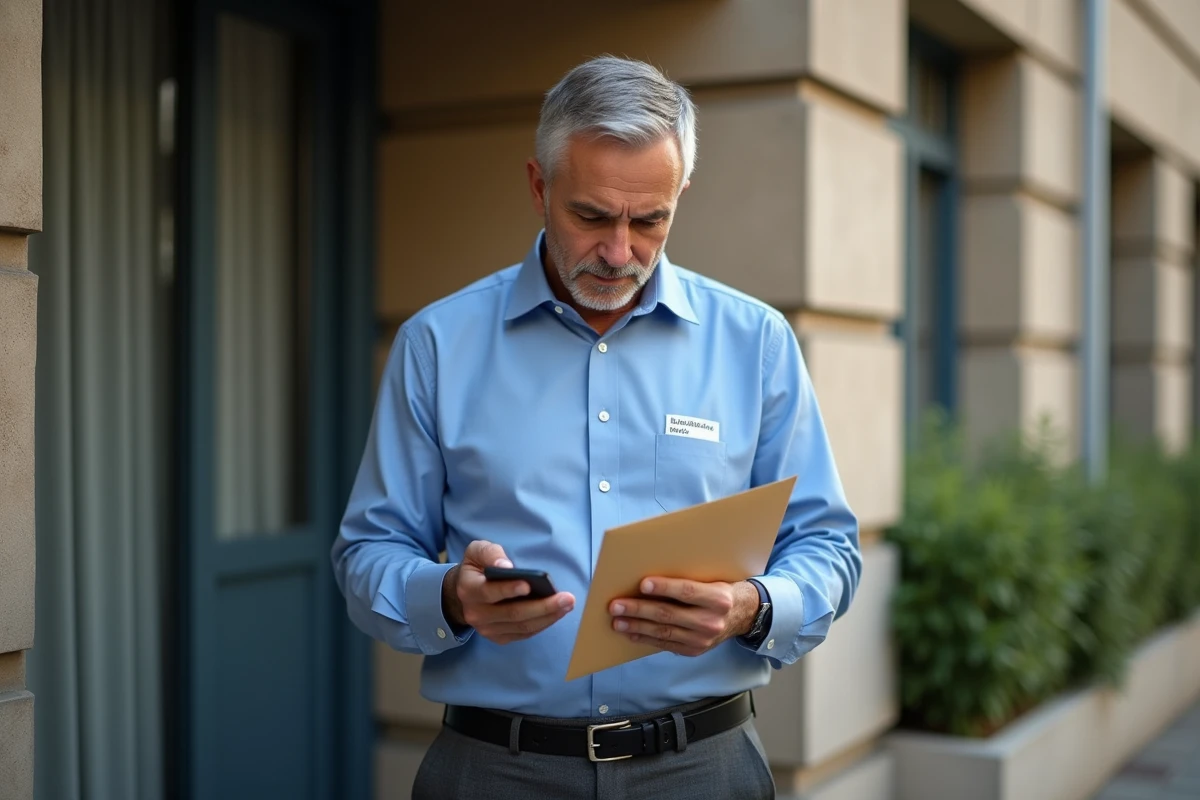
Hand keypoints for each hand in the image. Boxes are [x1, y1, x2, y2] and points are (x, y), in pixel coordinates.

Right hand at [443, 540, 575, 644]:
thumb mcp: (477, 551)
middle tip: (566, 598)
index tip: (529, 584)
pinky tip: (558, 613)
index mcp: (469, 590)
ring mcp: (487, 629)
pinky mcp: (499, 637)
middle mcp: (476, 614)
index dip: (509, 590)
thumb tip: (506, 566)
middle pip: (512, 614)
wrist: (463, 593)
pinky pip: (524, 634)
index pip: (489, 592)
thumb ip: (490, 553)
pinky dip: (543, 624)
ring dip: (548, 617)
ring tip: (567, 604)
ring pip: (522, 627)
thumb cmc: (477, 568)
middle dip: (542, 606)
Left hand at [608, 578, 759, 656]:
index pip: (686, 591)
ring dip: (637, 627)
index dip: (664, 588)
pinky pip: (666, 644)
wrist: (744, 615)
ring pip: (664, 632)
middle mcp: (711, 621)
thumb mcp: (712, 580)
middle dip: (639, 610)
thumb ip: (688, 579)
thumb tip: (649, 578)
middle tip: (616, 606)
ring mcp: (703, 639)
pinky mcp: (695, 651)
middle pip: (669, 614)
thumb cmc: (721, 590)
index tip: (642, 584)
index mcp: (718, 598)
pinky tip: (631, 633)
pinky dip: (646, 639)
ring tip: (617, 621)